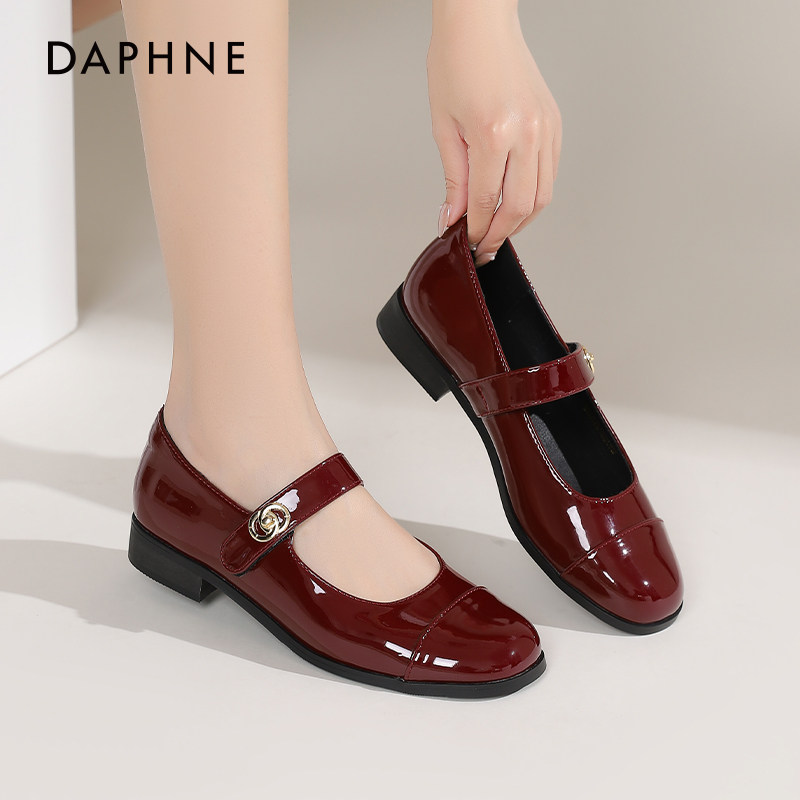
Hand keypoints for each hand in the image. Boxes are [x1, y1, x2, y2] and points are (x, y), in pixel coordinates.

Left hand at [427, 0, 560, 264]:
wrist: (480, 25)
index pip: (487, 201)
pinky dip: (533, 197)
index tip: (468, 242)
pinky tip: (515, 203)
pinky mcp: (554, 125)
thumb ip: (454, 179)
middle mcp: (527, 132)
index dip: (476, 229)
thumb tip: (454, 217)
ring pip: (541, 196)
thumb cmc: (457, 63)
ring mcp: (546, 128)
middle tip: (484, 247)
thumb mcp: (444, 126)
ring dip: (520, 221)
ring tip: (499, 230)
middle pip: (519, 207)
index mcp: (494, 132)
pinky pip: (549, 175)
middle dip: (500, 234)